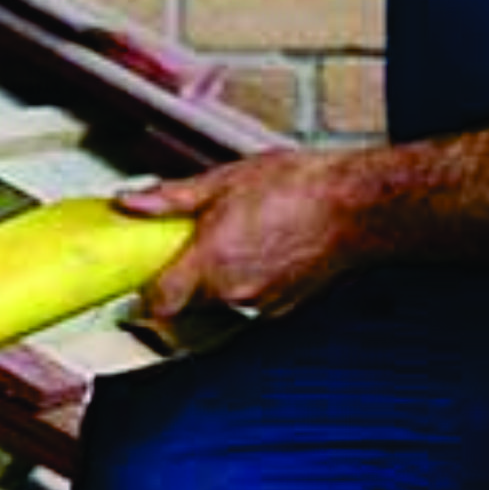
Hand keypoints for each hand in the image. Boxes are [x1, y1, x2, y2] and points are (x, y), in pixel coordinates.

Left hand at [118, 148, 372, 324]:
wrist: (357, 205)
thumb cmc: (299, 188)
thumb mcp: (224, 181)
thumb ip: (171, 199)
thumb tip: (131, 203)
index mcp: (212, 262)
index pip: (158, 302)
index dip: (145, 291)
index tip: (143, 274)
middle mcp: (234, 292)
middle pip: (186, 301)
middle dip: (182, 275)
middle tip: (189, 241)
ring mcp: (260, 304)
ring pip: (218, 301)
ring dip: (215, 278)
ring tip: (231, 238)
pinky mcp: (283, 308)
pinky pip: (247, 301)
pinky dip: (244, 281)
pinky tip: (259, 249)